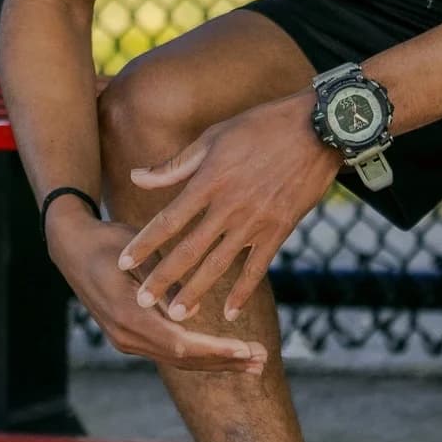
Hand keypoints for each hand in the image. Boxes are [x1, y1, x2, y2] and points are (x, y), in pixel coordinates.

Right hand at [46, 204, 266, 372]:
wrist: (72, 247)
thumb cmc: (108, 241)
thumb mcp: (138, 253)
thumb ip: (164, 282)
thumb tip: (192, 312)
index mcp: (128, 316)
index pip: (180, 343)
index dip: (215, 350)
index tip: (246, 349)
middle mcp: (126, 336)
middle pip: (184, 359)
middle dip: (225, 361)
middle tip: (262, 361)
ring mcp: (127, 340)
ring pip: (179, 359)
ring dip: (217, 362)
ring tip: (254, 363)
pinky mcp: (131, 336)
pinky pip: (170, 351)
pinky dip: (201, 355)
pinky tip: (226, 355)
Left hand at [117, 93, 341, 323]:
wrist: (318, 129)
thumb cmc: (261, 126)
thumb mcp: (214, 137)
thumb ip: (175, 165)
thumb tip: (136, 177)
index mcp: (209, 181)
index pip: (168, 220)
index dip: (144, 243)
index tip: (123, 262)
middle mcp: (229, 206)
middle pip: (189, 249)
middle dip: (162, 277)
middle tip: (140, 302)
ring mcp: (256, 221)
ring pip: (219, 264)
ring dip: (196, 291)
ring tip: (175, 315)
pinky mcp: (280, 229)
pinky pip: (257, 267)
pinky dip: (243, 291)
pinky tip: (229, 312)